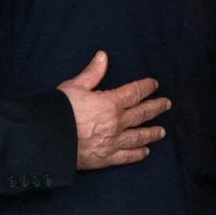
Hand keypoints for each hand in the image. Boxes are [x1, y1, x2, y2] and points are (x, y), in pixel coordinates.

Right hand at [57, 50, 170, 170]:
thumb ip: (92, 73)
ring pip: (139, 136)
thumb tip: (103, 56)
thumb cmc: (59, 110)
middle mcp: (117, 123)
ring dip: (152, 132)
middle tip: (166, 104)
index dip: (146, 87)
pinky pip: (128, 156)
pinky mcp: (107, 158)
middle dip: (156, 107)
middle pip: (142, 114)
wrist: (49, 139)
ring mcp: (114, 142)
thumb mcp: (74, 86)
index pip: (134, 92)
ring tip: (162, 131)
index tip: (154, 84)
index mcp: (110, 103)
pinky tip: (145, 152)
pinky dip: (138, 154)